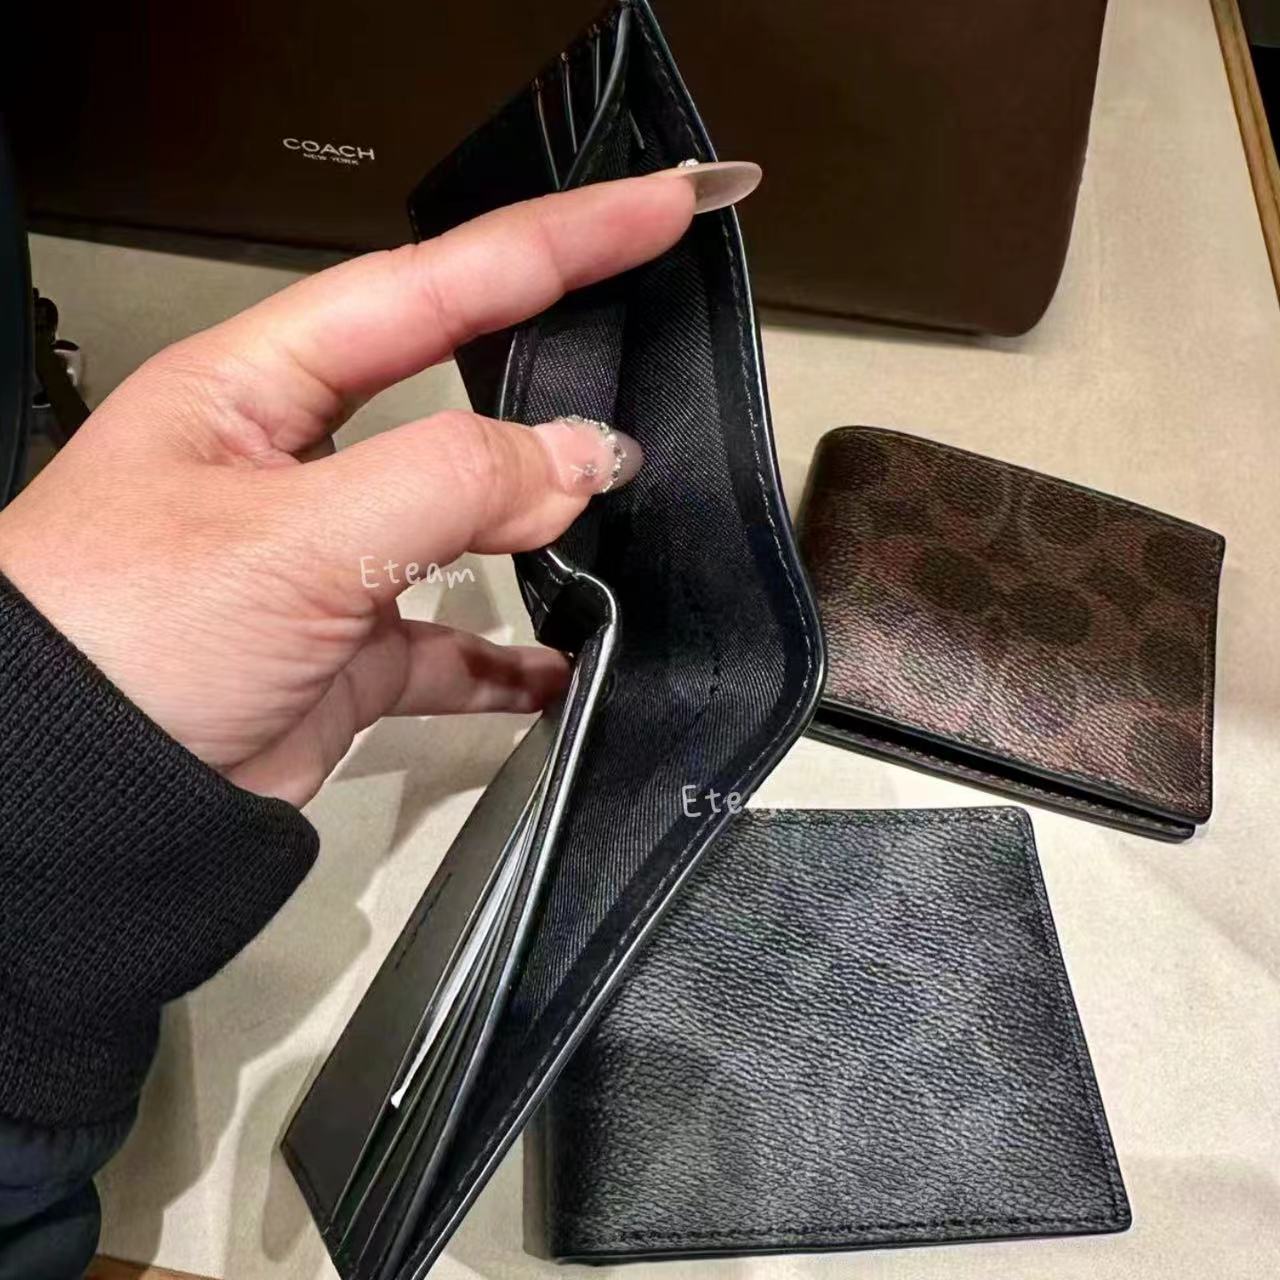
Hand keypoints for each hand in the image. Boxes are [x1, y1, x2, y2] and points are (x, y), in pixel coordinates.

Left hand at [0, 175, 696, 805]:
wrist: (69, 806)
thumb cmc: (112, 642)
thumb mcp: (291, 538)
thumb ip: (450, 481)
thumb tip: (579, 456)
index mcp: (256, 388)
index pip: (430, 283)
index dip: (553, 241)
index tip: (654, 209)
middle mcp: (295, 462)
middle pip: (455, 389)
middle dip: (550, 368)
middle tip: (646, 345)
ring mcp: (328, 560)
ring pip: (465, 521)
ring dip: (537, 530)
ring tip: (608, 524)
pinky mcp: (348, 652)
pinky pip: (455, 644)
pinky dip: (510, 659)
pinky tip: (556, 665)